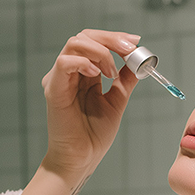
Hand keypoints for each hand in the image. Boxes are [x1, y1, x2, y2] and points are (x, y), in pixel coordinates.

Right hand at [42, 29, 140, 179]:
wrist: (83, 158)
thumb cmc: (94, 134)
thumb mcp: (117, 100)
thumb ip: (125, 80)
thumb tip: (140, 61)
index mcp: (84, 73)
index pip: (96, 42)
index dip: (116, 38)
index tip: (136, 42)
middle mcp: (70, 72)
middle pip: (85, 36)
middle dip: (111, 39)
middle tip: (130, 49)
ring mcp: (60, 79)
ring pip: (74, 44)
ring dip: (100, 52)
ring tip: (111, 72)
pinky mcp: (53, 89)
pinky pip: (64, 63)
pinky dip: (83, 62)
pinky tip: (97, 75)